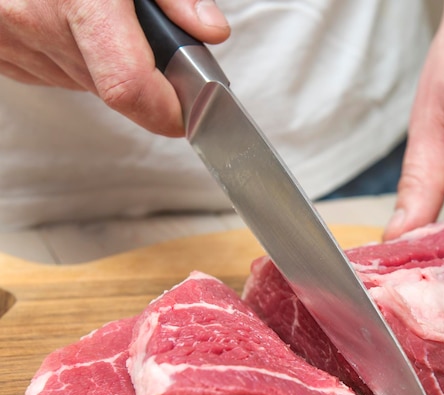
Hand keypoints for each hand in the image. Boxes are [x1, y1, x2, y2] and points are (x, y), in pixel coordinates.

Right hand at [0, 0, 228, 135]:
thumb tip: (210, 31)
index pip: (130, 88)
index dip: (169, 111)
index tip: (191, 113)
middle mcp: (36, 24)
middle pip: (116, 90)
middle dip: (145, 77)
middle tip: (149, 39)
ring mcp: (14, 43)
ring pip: (89, 85)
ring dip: (109, 65)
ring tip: (103, 18)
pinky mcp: (5, 53)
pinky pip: (58, 73)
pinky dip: (78, 58)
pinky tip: (74, 23)